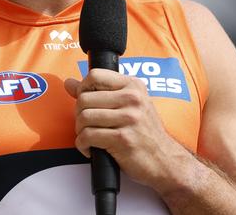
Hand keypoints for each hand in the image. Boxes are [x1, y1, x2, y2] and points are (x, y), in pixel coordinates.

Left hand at [64, 69, 188, 192]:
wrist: (165, 160)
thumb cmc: (145, 132)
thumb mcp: (128, 105)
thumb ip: (99, 92)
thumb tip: (69, 83)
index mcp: (133, 86)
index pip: (95, 75)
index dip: (83, 88)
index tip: (85, 101)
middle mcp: (133, 98)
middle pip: (85, 98)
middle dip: (78, 114)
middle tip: (85, 124)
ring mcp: (129, 118)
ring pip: (84, 117)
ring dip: (80, 130)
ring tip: (88, 136)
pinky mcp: (123, 139)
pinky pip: (88, 136)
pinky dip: (83, 145)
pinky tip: (90, 148)